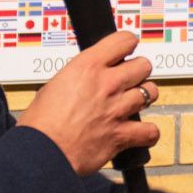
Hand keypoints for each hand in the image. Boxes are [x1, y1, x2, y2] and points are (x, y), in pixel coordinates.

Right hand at [17, 32, 158, 175]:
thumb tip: (83, 82)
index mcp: (87, 67)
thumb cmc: (41, 123)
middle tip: (130, 79)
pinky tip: (140, 133)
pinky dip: (148, 133)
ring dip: (145, 97)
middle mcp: (107, 84)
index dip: (128, 44)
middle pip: (144, 66)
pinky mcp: (122, 134)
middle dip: (139, 71)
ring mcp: (118, 108)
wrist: (42, 152)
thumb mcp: (53, 86)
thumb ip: (76, 79)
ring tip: (134, 103)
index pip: (123, 41)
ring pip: (151, 92)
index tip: (128, 48)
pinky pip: (151, 131)